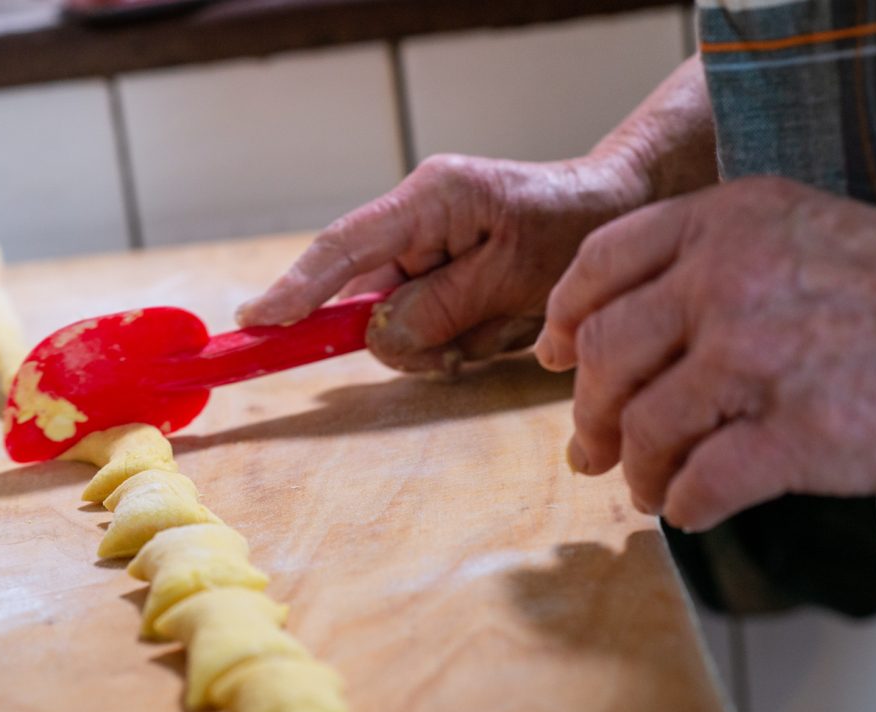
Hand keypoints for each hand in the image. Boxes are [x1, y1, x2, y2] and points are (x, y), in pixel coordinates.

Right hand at [235, 154, 648, 373]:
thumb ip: (440, 307)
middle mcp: (415, 219)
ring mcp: (423, 246)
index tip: (256, 322)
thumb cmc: (574, 230)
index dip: (296, 288)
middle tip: (460, 348)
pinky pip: (420, 323)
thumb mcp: (512, 277)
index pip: (343, 247)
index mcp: (430, 199)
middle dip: (406, 335)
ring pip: (394, 321)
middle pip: (364, 297)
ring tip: (498, 325)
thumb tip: (379, 334)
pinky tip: (492, 326)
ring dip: (440, 341)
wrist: (619, 209)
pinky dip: (452, 340)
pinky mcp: (436, 271)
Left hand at [536, 176, 875, 530]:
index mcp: (729, 221)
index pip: (602, 262)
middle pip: (605, 352)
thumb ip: (702, 260)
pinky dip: (687, 506)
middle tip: (589, 448)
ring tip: (648, 486)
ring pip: (646, 425)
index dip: (563, 315)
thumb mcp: (795, 233)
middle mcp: (733, 278)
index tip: (553, 355)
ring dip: (636, 470)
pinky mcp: (803, 432)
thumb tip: (587, 332)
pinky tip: (693, 508)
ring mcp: (764, 355)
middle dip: (588, 412)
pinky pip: (704, 482)